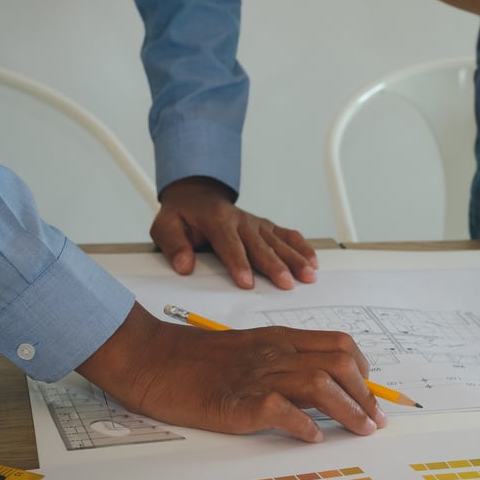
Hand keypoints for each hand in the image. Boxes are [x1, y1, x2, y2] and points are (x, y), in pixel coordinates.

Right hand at [76, 303, 386, 441]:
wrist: (149, 357)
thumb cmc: (193, 358)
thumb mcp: (246, 349)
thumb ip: (278, 360)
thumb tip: (314, 383)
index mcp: (279, 338)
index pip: (339, 344)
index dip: (363, 370)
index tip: (369, 394)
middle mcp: (275, 352)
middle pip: (340, 362)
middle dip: (366, 393)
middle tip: (374, 419)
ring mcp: (258, 373)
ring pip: (321, 383)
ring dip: (349, 410)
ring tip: (361, 430)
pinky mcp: (238, 399)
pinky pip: (282, 409)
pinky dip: (304, 425)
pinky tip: (312, 437)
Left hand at [150, 176, 317, 289]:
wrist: (197, 196)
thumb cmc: (182, 215)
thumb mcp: (165, 226)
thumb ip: (174, 245)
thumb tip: (184, 266)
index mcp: (217, 220)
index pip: (230, 244)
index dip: (239, 264)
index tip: (247, 283)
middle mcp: (242, 220)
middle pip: (261, 246)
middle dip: (275, 266)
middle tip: (287, 283)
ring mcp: (257, 223)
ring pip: (279, 242)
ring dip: (295, 258)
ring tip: (309, 275)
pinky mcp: (266, 227)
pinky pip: (287, 235)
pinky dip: (302, 247)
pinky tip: (313, 261)